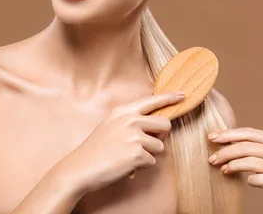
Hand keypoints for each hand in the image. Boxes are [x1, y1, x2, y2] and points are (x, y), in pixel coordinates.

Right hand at [58, 92, 184, 194]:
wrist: (80, 167)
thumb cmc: (96, 149)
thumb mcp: (111, 125)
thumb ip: (130, 120)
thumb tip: (154, 124)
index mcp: (123, 111)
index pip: (152, 100)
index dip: (169, 97)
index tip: (182, 95)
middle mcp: (130, 120)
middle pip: (165, 124)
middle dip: (161, 136)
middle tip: (146, 144)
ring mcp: (134, 136)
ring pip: (160, 146)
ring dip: (148, 154)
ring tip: (128, 156)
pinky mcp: (137, 153)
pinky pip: (151, 161)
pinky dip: (141, 166)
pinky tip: (125, 165)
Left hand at [207, 127, 262, 213]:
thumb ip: (254, 147)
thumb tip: (225, 139)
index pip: (249, 133)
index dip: (228, 134)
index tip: (211, 138)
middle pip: (247, 147)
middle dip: (226, 152)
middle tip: (212, 159)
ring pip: (252, 162)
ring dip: (233, 166)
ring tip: (223, 170)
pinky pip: (261, 180)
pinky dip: (250, 180)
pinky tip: (246, 181)